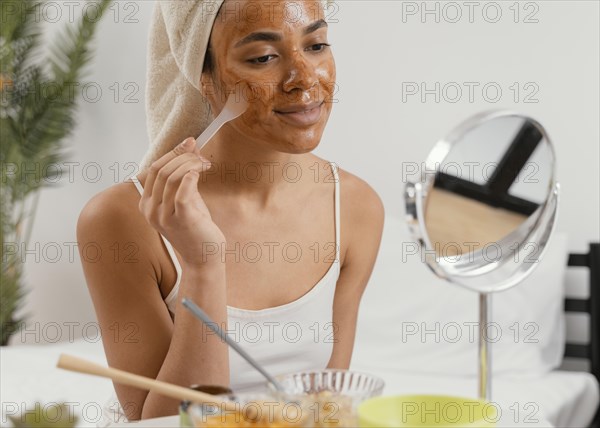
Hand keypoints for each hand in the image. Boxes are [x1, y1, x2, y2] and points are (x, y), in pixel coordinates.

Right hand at [138, 138, 224, 267]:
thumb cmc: (196, 228)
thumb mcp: (187, 198)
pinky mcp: (180, 219)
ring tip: (205, 164)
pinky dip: (191, 176)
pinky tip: (200, 172)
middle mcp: (150, 210)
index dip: (172, 153)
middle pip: (161, 170)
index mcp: (147, 204)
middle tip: (201, 155)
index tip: (190, 143)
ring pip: (171, 177)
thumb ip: (184, 176)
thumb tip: (190, 146)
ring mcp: (163, 215)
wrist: (204, 257)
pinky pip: (182, 190)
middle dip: (183, 157)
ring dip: (190, 164)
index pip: (154, 169)